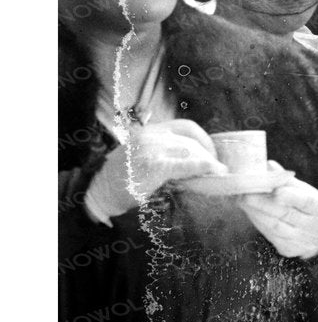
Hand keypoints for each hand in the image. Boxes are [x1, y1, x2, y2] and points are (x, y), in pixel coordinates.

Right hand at [91, 120, 225, 214]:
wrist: (96, 194)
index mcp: (148, 132)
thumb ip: (163, 154)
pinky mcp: (152, 165)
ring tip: (216, 175)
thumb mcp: (141, 158)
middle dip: (207, 156)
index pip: (186, 127)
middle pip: (190, 142)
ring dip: (207, 164)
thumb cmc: (120, 180)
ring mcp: (150, 149)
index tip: (212, 154)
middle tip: (215, 171)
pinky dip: (203, 167)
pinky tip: (215, 172)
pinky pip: (185, 164)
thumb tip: (195, 162)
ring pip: (191, 152)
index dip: (204, 139)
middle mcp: (150, 136)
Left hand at [237, 164, 317, 257]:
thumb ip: (288, 181)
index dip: (291, 196)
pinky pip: (269, 235)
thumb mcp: (307, 193)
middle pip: (285, 214)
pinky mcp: (288, 249)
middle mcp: (314, 227)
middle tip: (244, 192)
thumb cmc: (310, 209)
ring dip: (254, 212)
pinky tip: (249, 211)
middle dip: (261, 202)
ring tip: (241, 200)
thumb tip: (268, 165)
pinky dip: (257, 222)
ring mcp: (301, 241)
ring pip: (273, 226)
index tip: (276, 190)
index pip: (307, 202)